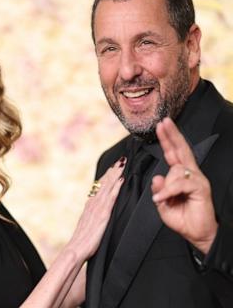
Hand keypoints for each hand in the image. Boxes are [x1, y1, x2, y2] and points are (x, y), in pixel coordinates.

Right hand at [68, 158, 124, 259]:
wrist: (77, 247)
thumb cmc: (82, 240)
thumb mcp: (87, 223)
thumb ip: (93, 214)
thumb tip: (97, 210)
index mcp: (90, 204)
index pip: (100, 186)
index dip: (107, 175)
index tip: (113, 166)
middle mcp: (93, 202)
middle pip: (104, 182)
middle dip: (113, 170)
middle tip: (121, 160)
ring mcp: (98, 206)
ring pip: (108, 186)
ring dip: (116, 174)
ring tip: (122, 164)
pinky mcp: (103, 213)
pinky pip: (111, 197)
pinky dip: (116, 187)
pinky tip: (121, 180)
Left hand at [151, 117, 217, 253]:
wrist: (198, 235)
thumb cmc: (182, 219)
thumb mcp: (163, 205)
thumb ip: (159, 191)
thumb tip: (157, 177)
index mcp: (180, 175)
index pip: (173, 153)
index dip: (167, 139)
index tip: (161, 125)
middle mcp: (189, 174)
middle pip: (181, 149)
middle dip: (172, 135)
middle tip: (164, 122)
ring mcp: (197, 179)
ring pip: (176, 170)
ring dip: (166, 185)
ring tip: (163, 199)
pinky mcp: (201, 188)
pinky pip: (180, 183)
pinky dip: (169, 190)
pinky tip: (163, 198)